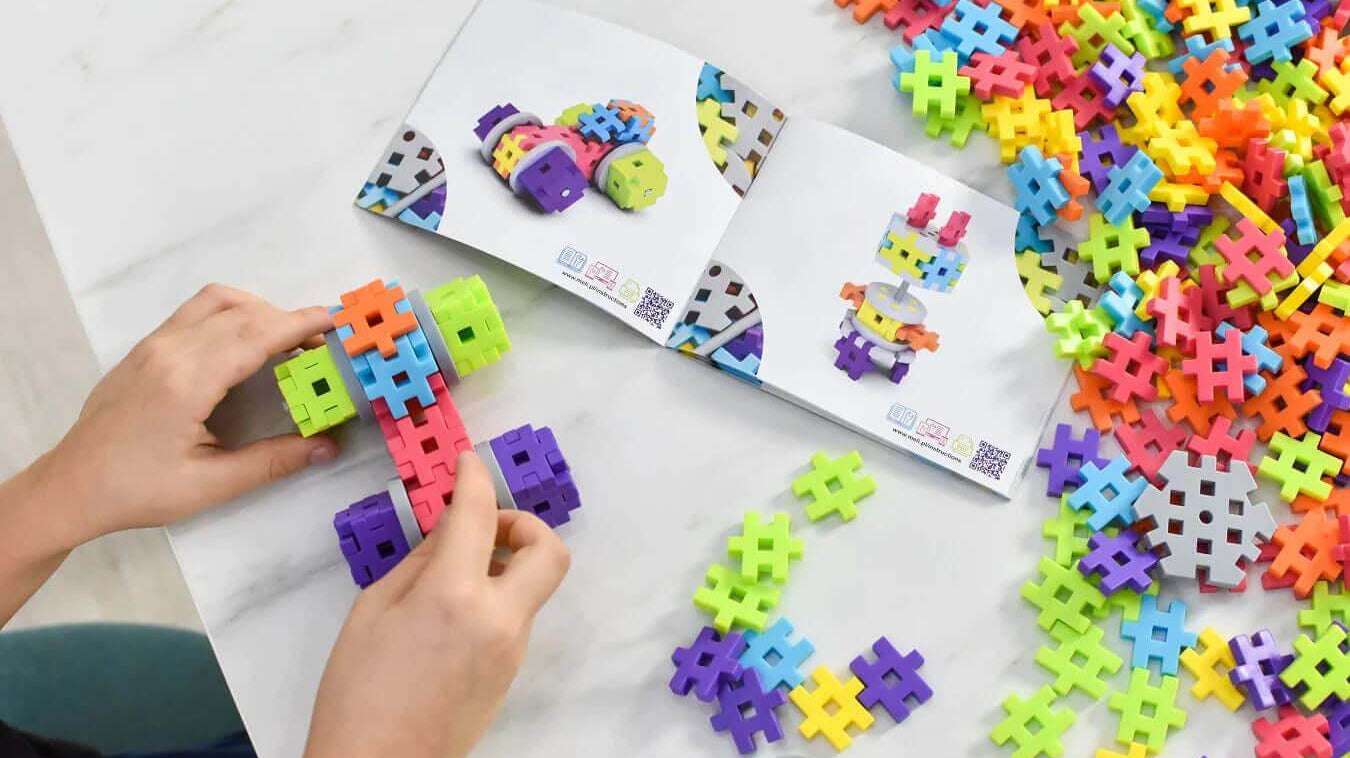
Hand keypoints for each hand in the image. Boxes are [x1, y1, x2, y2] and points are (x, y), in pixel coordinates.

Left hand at [31, 284, 338, 543]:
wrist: (71, 486)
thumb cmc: (137, 490)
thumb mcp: (209, 484)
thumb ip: (272, 461)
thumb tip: (327, 446)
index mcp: (186, 382)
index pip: (255, 335)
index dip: (299, 324)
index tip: (335, 322)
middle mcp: (169, 351)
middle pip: (242, 312)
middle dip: (288, 319)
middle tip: (322, 342)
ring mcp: (153, 345)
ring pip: (216, 301)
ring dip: (258, 310)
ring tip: (286, 340)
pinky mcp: (145, 348)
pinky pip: (196, 312)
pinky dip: (232, 314)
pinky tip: (246, 344)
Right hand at [305, 452, 570, 757]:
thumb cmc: (356, 695)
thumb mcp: (373, 610)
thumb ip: (419, 562)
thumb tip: (447, 531)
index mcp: (455, 596)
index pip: (479, 514)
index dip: (474, 477)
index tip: (467, 463)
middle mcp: (498, 620)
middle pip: (548, 551)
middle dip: (523, 525)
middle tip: (483, 527)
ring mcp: (511, 650)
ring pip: (531, 585)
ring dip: (505, 563)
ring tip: (450, 573)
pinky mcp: (510, 672)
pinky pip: (516, 616)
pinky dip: (496, 596)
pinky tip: (451, 609)